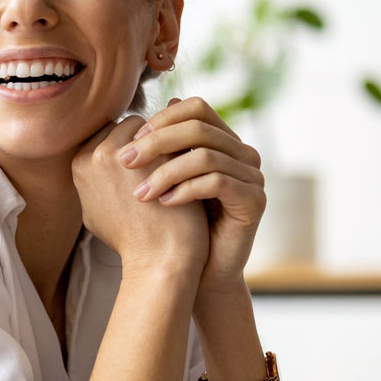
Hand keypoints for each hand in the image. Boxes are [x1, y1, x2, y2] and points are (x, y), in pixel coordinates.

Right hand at [72, 115, 208, 280]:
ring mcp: (126, 153)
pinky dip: (184, 148)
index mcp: (80, 164)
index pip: (109, 133)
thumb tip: (100, 156)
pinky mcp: (158, 155)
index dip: (134, 148)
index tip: (150, 167)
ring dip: (168, 141)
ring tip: (181, 166)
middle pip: (130, 126)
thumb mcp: (96, 211)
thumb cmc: (132, 241)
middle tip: (168, 163)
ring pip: (154, 127)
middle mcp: (97, 154)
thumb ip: (95, 179)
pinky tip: (194, 168)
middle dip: (151, 140)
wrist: (158, 261)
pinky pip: (175, 136)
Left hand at [116, 97, 265, 293]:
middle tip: (125, 162)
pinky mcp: (255, 201)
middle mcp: (242, 153)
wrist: (200, 272)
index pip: (195, 108)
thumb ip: (156, 150)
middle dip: (157, 142)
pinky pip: (218, 183)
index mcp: (222, 141)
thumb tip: (133, 117)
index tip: (131, 142)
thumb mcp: (163, 180)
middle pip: (200, 127)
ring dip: (166, 172)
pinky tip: (163, 203)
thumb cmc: (177, 225)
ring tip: (139, 193)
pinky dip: (186, 190)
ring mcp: (252, 176)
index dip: (162, 120)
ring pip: (206, 156)